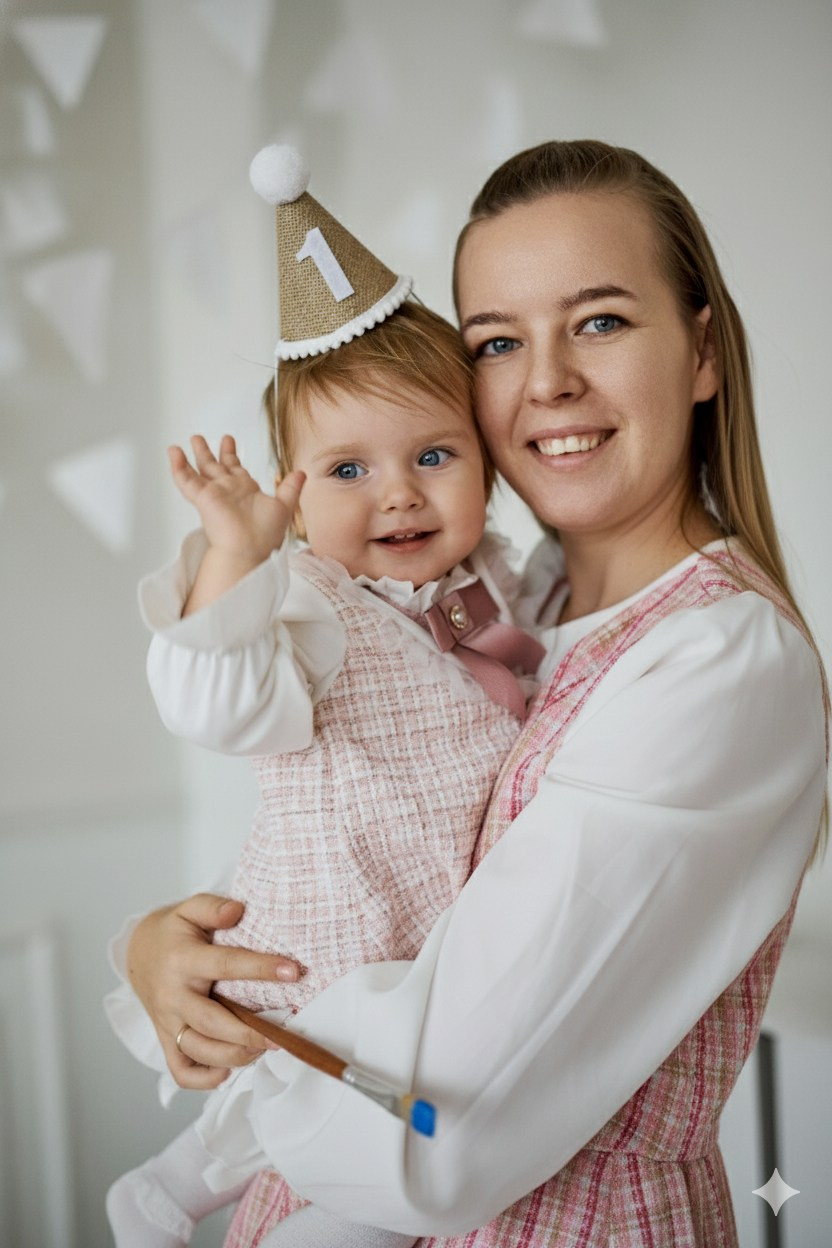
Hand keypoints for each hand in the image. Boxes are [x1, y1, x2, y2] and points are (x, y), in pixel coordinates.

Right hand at [127, 892, 302, 1088]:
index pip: (226, 965)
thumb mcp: (190, 908)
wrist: (139, 954)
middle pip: (212, 1022)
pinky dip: (205, 1079)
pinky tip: (229, 1069)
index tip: (293, 972)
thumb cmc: (174, 932)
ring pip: (200, 1051)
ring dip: (235, 1055)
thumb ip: (213, 906)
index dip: (260, 968)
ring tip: (265, 1047)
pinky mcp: (166, 1040)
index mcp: (183, 960)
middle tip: (283, 1035)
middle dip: (250, 1032)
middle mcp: (173, 996)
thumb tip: (237, 910)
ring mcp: (168, 1022)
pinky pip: (181, 1071)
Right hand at [169, 434, 303, 568]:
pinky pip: (187, 480)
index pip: (235, 467)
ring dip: (190, 456)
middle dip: (207, 452)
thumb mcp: (284, 506)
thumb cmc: (265, 536)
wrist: (250, 549)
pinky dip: (179, 466)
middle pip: (214, 466)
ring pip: (198, 470)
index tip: (227, 440)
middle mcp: (227, 490)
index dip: (230, 453)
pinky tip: (174, 452)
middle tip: (198, 438)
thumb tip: (302, 473)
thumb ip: (290, 488)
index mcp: (244, 490)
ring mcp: (214, 494)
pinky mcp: (202, 498)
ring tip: (179, 445)